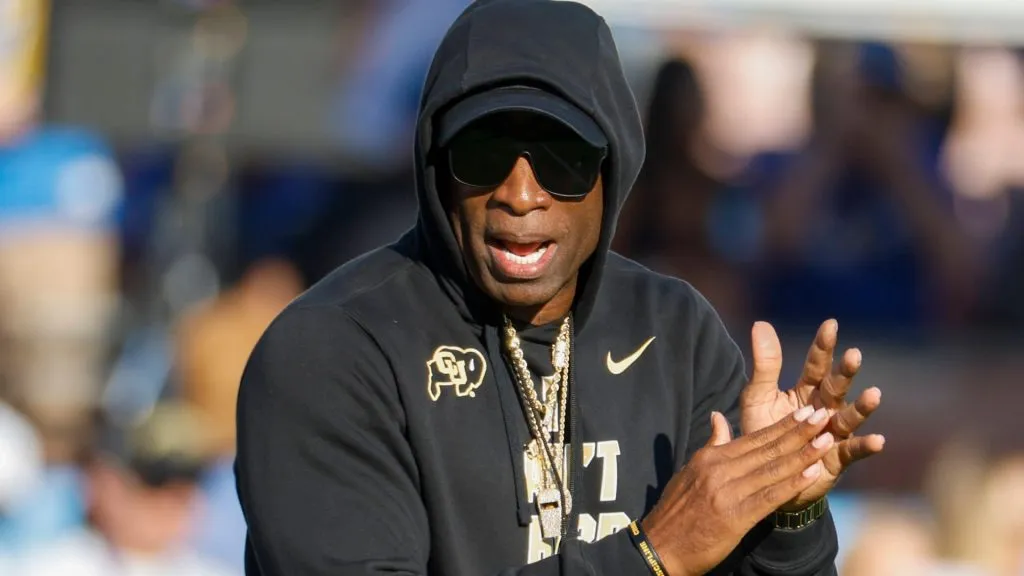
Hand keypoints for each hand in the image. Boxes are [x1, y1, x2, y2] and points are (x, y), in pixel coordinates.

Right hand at [643, 407, 834, 575]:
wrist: (660, 547)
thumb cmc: (677, 512)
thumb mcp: (690, 471)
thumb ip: (712, 445)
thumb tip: (719, 417)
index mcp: (710, 458)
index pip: (753, 438)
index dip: (782, 425)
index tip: (805, 413)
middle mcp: (719, 470)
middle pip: (766, 448)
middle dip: (798, 432)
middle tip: (824, 417)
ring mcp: (726, 492)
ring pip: (771, 469)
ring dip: (802, 454)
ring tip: (825, 441)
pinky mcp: (734, 517)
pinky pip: (768, 497)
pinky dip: (791, 484)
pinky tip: (811, 474)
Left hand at [740, 320, 884, 509]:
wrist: (762, 475)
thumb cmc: (763, 431)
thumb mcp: (758, 396)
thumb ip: (765, 365)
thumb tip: (760, 323)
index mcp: (805, 390)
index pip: (816, 365)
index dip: (822, 346)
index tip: (831, 324)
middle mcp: (825, 408)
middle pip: (836, 387)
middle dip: (845, 372)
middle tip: (854, 354)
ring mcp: (833, 432)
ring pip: (850, 416)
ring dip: (862, 407)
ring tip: (874, 394)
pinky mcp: (836, 458)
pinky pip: (853, 451)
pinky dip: (865, 446)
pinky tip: (878, 440)